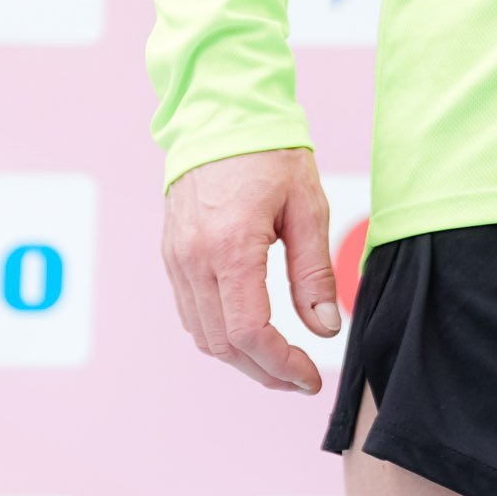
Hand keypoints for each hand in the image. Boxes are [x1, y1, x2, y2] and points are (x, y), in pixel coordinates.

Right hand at [163, 146, 339, 392]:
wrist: (220, 116)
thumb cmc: (269, 154)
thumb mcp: (308, 207)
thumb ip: (314, 272)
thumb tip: (324, 328)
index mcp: (230, 248)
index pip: (248, 333)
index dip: (281, 365)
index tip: (310, 378)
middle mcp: (194, 260)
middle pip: (222, 345)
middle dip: (264, 371)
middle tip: (302, 379)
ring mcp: (176, 260)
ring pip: (202, 335)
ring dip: (241, 358)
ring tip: (281, 362)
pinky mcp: (172, 257)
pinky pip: (191, 313)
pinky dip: (219, 334)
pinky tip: (250, 334)